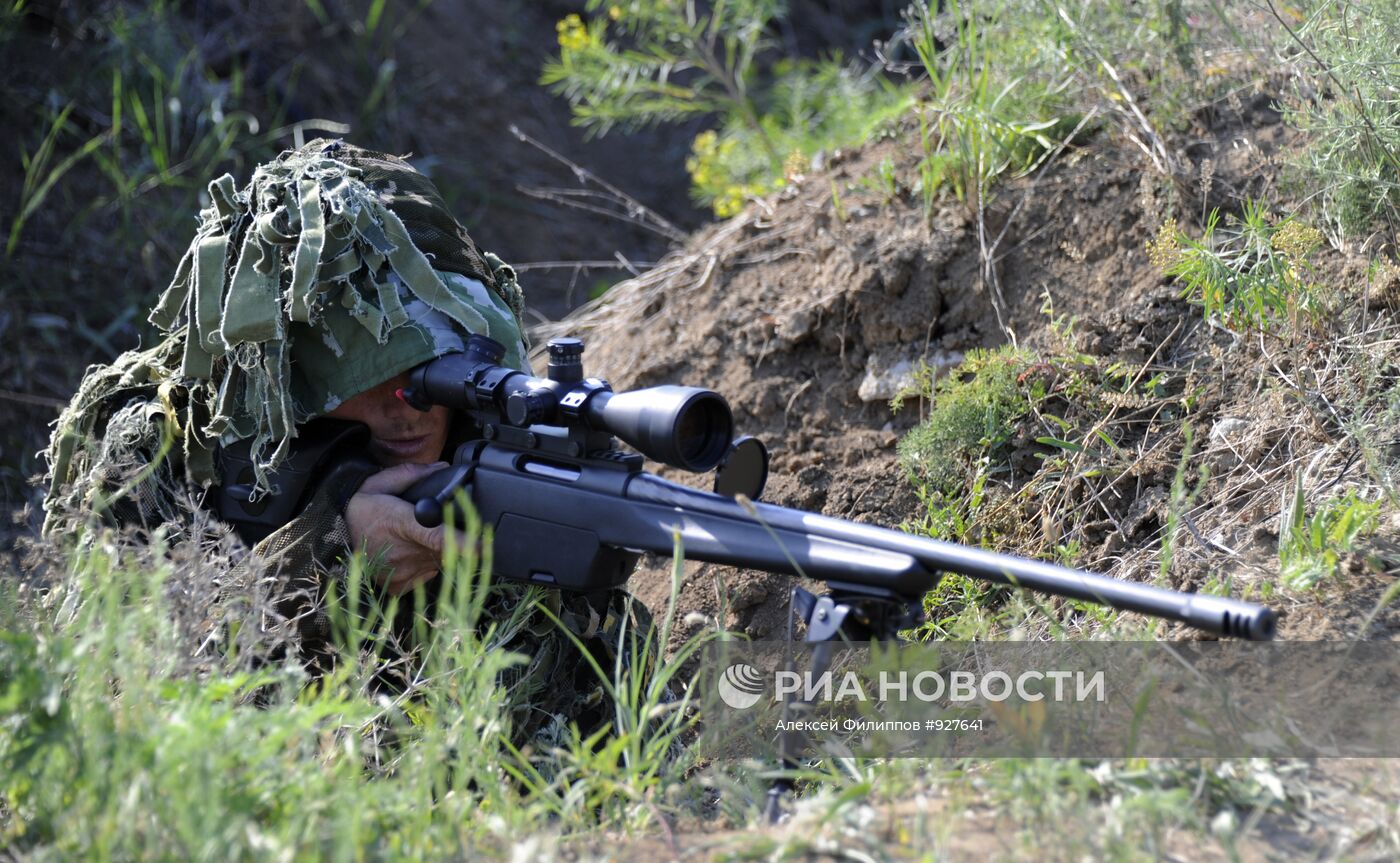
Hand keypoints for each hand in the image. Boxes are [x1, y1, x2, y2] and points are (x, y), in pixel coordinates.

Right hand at [344, 461, 455, 594]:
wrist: (335, 534)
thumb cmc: (363, 507)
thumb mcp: (381, 481)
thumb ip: (414, 473)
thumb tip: (444, 467)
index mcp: (401, 524)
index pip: (437, 536)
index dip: (463, 543)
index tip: (483, 545)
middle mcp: (402, 552)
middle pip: (445, 548)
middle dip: (450, 538)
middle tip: (433, 525)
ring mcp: (401, 572)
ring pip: (438, 562)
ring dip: (435, 551)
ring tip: (413, 538)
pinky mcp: (398, 586)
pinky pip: (426, 575)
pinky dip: (424, 564)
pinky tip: (408, 553)